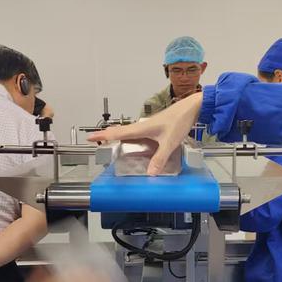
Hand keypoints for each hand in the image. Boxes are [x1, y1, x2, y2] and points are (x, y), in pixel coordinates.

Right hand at [88, 92, 202, 174]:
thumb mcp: (169, 142)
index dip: (103, 136)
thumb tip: (150, 174)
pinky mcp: (154, 127)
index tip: (89, 137)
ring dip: (117, 136)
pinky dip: (130, 137)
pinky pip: (137, 133)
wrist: (191, 108)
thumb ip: (159, 159)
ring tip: (108, 141)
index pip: (117, 133)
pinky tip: (133, 141)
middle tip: (94, 139)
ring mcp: (148, 126)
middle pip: (119, 132)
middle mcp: (142, 126)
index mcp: (141, 128)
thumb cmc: (179, 121)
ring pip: (128, 132)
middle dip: (106, 136)